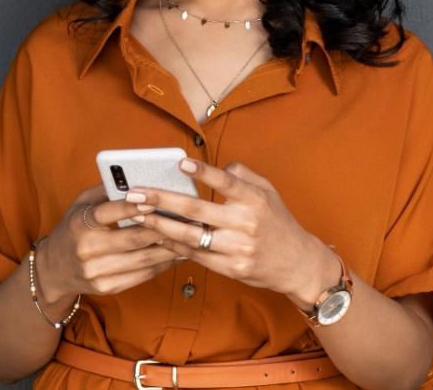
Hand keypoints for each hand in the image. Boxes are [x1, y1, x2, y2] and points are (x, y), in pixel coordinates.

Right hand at [34, 183, 180, 302]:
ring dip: (171, 248)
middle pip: (133, 239)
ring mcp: (97, 272)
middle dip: (164, 228)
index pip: (108, 213)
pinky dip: (163, 264)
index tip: (155, 199)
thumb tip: (138, 176)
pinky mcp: (107, 287)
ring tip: (191, 236)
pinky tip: (178, 254)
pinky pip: (142, 275)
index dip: (132, 207)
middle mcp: (86, 249)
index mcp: (79, 223)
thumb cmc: (74, 229)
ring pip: (143, 259)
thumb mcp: (80, 204)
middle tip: (190, 218)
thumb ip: (106, 190)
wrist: (53, 270)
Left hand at [123, 158, 339, 306]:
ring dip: (160, 225)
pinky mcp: (232, 269)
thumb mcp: (268, 191)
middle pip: (197, 210)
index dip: (203, 172)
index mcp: (255, 200)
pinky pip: (197, 256)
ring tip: (138, 215)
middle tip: (135, 193)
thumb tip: (216, 166)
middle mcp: (246, 223)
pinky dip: (175, 245)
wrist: (297, 263)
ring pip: (191, 237)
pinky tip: (157, 236)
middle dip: (161, 200)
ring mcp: (238, 249)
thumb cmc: (277, 222)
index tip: (181, 163)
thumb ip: (242, 175)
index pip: (226, 182)